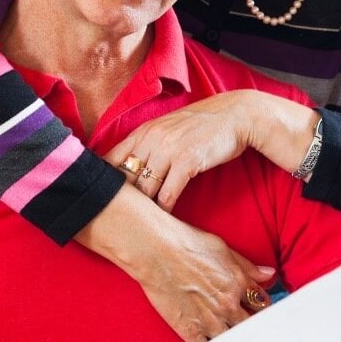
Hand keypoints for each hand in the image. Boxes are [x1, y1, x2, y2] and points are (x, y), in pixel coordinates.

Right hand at [75, 186, 276, 341]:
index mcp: (239, 283)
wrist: (156, 252)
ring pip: (233, 341)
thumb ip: (248, 267)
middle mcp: (229, 304)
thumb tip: (268, 275)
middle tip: (256, 334)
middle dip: (254, 329)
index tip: (263, 314)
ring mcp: (210, 320)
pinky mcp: (190, 330)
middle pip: (251, 326)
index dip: (264, 310)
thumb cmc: (186, 245)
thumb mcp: (224, 250)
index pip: (263, 305)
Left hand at [104, 91, 257, 210]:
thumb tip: (132, 166)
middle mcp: (151, 139)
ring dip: (143, 210)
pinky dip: (164, 210)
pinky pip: (167, 194)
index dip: (104, 183)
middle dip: (121, 201)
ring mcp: (168, 150)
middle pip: (124, 178)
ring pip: (144, 189)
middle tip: (119, 219)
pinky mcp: (187, 161)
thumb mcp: (168, 127)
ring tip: (140, 226)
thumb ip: (148, 143)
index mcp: (143, 131)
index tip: (103, 200)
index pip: (110, 160)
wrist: (236, 115)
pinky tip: (164, 220)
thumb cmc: (202, 125)